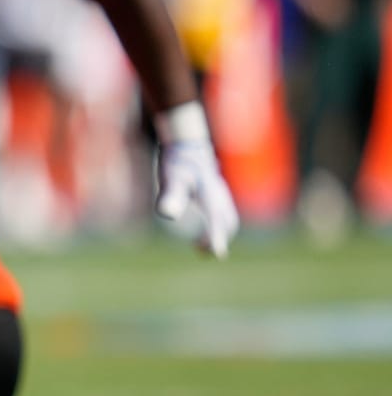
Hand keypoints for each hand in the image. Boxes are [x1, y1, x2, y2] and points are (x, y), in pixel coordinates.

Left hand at [156, 140, 239, 258]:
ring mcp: (220, 193)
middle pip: (227, 222)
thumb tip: (167, 215)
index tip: (217, 253)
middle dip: (219, 238)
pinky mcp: (216, 192)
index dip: (216, 237)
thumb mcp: (171, 177)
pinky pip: (222, 212)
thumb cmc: (176, 161)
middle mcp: (219, 195)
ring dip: (220, 232)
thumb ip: (170, 195)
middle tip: (204, 252)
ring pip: (227, 218)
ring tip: (200, 246)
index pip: (216, 220)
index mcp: (210, 194)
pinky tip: (203, 228)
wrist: (185, 141)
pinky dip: (218, 224)